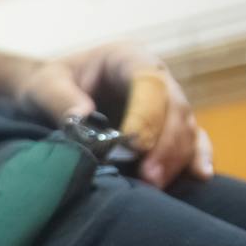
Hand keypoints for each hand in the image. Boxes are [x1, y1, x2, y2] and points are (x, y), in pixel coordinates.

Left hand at [15, 43, 212, 188]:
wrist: (51, 97)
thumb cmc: (48, 86)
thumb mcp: (44, 86)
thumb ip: (59, 98)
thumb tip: (83, 116)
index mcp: (127, 59)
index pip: (148, 82)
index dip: (147, 113)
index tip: (133, 144)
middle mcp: (155, 79)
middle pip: (174, 107)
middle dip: (165, 143)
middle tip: (149, 176)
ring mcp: (165, 105)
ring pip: (186, 127)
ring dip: (176, 157)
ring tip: (156, 185)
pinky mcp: (167, 130)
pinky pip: (193, 141)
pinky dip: (198, 158)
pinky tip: (201, 176)